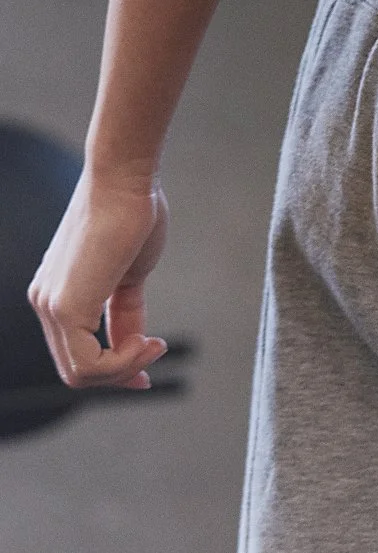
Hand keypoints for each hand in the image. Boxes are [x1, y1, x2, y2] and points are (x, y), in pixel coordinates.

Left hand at [28, 168, 169, 390]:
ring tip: (154, 344)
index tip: (150, 362)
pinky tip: (145, 341)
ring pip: (79, 373)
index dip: (115, 368)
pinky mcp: (64, 307)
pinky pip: (87, 363)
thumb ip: (125, 311)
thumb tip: (135, 341)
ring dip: (124, 368)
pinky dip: (121, 363)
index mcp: (57, 292)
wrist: (125, 179)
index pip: (77, 352)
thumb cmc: (132, 211)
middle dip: (121, 372)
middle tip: (157, 352)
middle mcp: (45, 302)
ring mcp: (50, 305)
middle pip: (76, 369)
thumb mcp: (131, 274)